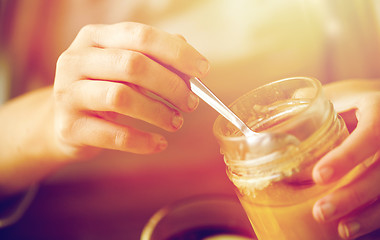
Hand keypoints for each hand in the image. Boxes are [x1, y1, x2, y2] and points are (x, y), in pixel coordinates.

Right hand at [53, 22, 208, 158]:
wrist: (65, 119)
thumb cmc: (103, 87)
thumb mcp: (124, 66)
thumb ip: (155, 59)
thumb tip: (191, 66)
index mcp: (94, 37)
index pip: (141, 36)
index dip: (176, 52)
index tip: (203, 70)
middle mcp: (76, 60)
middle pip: (133, 65)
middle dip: (170, 85)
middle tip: (190, 103)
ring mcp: (68, 93)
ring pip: (122, 98)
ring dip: (158, 112)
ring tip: (176, 122)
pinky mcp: (70, 127)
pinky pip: (113, 135)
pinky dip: (142, 140)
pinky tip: (158, 143)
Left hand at [312, 79, 379, 238]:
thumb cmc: (356, 100)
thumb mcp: (338, 94)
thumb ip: (310, 103)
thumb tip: (269, 116)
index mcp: (379, 110)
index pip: (370, 134)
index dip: (347, 157)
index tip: (319, 176)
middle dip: (353, 195)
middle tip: (322, 211)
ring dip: (367, 214)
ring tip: (342, 230)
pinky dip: (373, 217)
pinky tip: (353, 228)